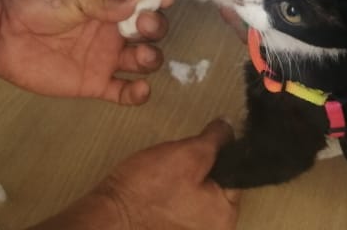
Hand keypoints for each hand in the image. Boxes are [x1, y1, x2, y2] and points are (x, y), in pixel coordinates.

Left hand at [0, 0, 167, 105]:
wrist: (4, 35)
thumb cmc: (35, 5)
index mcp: (108, 3)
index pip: (141, 1)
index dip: (156, 0)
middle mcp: (112, 30)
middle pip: (149, 32)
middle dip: (155, 27)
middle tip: (145, 25)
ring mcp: (106, 58)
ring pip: (143, 61)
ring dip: (152, 58)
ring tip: (143, 55)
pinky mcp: (95, 83)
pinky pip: (123, 92)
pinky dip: (138, 94)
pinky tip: (141, 89)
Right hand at [30, 120, 240, 229]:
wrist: (110, 216)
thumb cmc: (148, 188)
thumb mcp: (187, 153)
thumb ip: (215, 140)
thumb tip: (230, 127)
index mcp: (225, 216)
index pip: (236, 174)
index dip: (221, 151)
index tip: (204, 140)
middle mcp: (214, 229)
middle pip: (218, 185)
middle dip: (203, 166)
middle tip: (179, 156)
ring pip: (199, 193)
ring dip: (188, 178)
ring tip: (166, 170)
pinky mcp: (172, 228)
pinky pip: (183, 205)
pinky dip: (175, 192)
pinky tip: (160, 185)